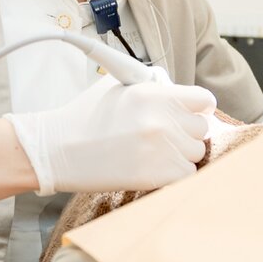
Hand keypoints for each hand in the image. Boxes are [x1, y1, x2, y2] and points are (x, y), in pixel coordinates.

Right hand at [4, 68, 215, 194]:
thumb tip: (175, 88)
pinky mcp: (157, 176)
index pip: (204, 100)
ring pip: (195, 153)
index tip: (191, 114)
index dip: (198, 107)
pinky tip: (153, 168)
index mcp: (154, 93)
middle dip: (185, 131)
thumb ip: (152, 85)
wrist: (58, 150)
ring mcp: (162, 149)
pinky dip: (174, 175)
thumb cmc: (85, 117)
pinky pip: (187, 175)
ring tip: (152, 152)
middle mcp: (162, 119)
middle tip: (162, 135)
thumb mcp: (117, 86)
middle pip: (201, 128)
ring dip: (180, 154)